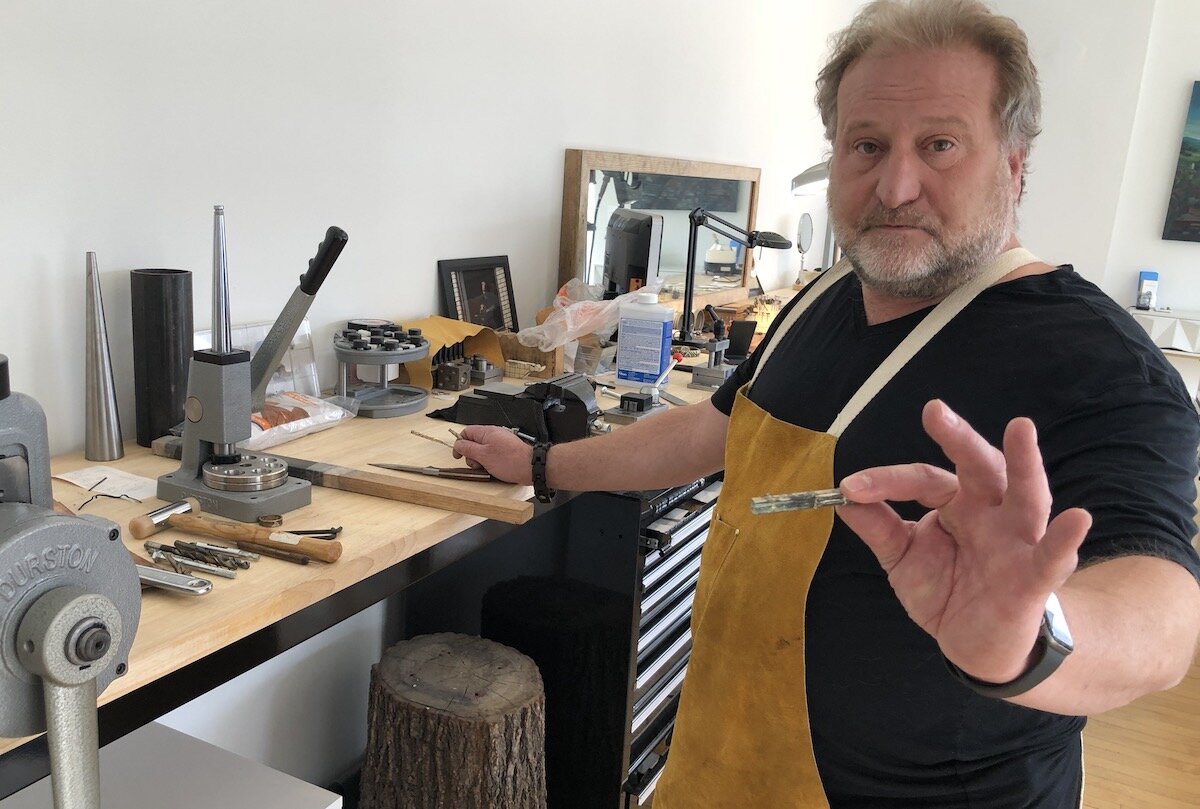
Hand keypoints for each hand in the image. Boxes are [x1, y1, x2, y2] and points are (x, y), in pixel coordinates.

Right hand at [452, 425, 533, 483]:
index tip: (458, 455)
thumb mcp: (483, 455)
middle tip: (476, 465)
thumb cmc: (510, 461)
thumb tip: (458, 444)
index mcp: (487, 432)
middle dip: (471, 455)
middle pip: (474, 442)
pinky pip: (491, 455)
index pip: (466, 432)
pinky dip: (489, 463)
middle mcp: (494, 435)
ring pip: (482, 451)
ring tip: (486, 468)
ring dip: (480, 461)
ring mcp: (500, 443)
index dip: (460, 444)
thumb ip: (468, 448)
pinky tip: (492, 469)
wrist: (530, 467)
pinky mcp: (505, 452)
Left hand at [835, 400, 1091, 683]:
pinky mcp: (1034, 580)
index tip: (850, 487)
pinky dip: (1063, 540)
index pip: (923, 479)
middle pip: (980, 467)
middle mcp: (991, 512)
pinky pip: (1051, 558)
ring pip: (1026, 496)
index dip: (886, 481)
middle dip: (960, 438)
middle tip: (936, 413)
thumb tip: (843, 499)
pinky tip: (1076, 519)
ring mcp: (1017, 542)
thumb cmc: (947, 590)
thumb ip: (878, 528)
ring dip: (1024, 464)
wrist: (978, 646)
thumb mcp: (903, 558)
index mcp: (958, 502)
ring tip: (1021, 429)